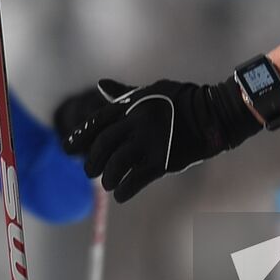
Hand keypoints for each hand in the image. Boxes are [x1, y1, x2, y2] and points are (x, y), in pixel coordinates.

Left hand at [62, 78, 261, 202]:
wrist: (212, 113)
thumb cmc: (181, 100)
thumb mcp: (150, 91)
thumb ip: (123, 94)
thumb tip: (100, 84)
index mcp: (132, 106)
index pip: (97, 122)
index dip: (80, 136)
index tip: (67, 149)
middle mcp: (137, 123)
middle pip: (103, 146)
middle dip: (92, 162)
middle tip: (89, 172)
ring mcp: (150, 142)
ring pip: (116, 165)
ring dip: (108, 178)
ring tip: (108, 184)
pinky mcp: (163, 161)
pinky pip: (136, 180)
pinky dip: (124, 191)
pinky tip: (121, 195)